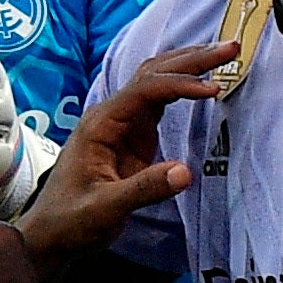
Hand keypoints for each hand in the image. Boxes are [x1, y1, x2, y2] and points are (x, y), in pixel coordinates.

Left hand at [21, 43, 233, 265]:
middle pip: (152, 73)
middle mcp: (111, 115)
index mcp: (101, 124)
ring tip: (224, 56)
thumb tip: (185, 173)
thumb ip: (143, 189)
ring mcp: (122, 123)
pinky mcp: (132, 136)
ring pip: (156, 81)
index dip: (180, 85)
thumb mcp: (105, 209)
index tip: (213, 90)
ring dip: (188, 66)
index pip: (145, 90)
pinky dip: (182, 87)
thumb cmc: (70, 220)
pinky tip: (203, 83)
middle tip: (230, 49)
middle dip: (191, 59)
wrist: (52, 233)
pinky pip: (158, 101)